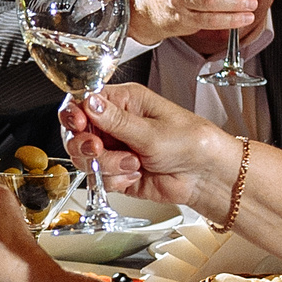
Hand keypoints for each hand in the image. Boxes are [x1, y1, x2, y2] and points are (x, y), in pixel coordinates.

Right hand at [59, 84, 239, 212]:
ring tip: (132, 164)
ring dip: (106, 165)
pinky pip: (99, 178)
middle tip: (99, 149)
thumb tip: (88, 102)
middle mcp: (116, 124)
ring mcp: (115, 149)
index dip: (75, 113)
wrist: (206, 176)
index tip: (78, 123)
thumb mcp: (151, 130)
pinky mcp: (117, 172)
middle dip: (86, 144)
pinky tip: (135, 175)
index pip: (84, 101)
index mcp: (124, 102)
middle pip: (77, 132)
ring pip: (85, 158)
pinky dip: (114, 180)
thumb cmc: (191, 143)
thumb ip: (115, 120)